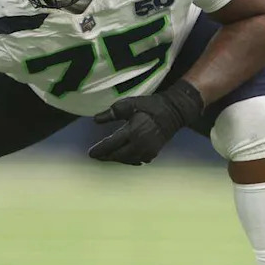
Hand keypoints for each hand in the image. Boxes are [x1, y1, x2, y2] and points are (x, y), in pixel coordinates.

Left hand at [88, 80, 204, 165]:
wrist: (174, 112)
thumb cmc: (151, 106)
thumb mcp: (130, 104)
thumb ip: (113, 112)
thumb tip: (96, 120)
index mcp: (132, 131)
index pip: (111, 144)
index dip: (99, 150)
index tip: (90, 153)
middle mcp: (139, 144)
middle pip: (118, 155)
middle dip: (106, 157)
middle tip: (96, 156)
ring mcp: (147, 150)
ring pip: (127, 160)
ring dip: (116, 159)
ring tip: (107, 156)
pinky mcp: (153, 153)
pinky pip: (137, 160)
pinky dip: (128, 159)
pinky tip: (123, 156)